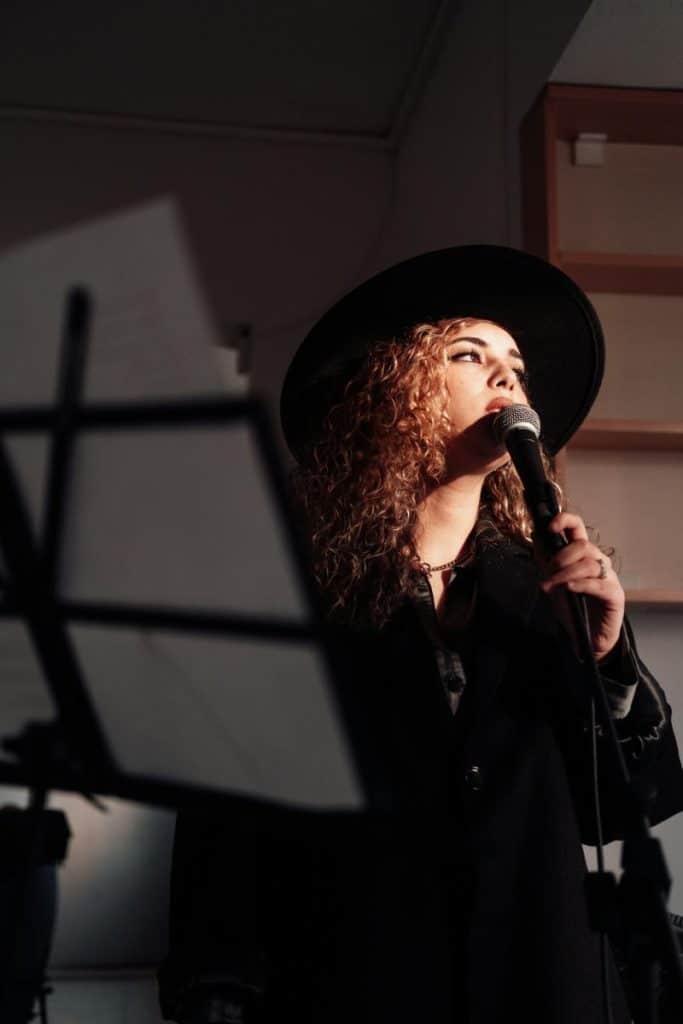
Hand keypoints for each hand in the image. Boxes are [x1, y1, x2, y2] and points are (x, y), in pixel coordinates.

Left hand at [537, 512, 624, 659]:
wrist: (585, 636)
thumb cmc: (572, 605)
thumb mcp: (553, 579)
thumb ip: (545, 558)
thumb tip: (536, 533)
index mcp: (582, 554)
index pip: (578, 527)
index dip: (565, 520)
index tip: (549, 526)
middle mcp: (598, 561)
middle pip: (583, 546)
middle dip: (560, 558)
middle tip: (547, 574)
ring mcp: (608, 577)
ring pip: (589, 564)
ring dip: (565, 574)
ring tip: (550, 586)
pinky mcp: (615, 595)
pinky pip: (599, 584)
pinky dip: (581, 584)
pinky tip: (569, 588)